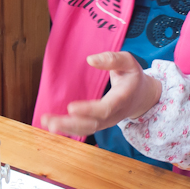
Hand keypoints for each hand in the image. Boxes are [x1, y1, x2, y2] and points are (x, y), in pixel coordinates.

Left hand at [41, 51, 161, 136]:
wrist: (142, 97)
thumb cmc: (133, 77)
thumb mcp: (128, 62)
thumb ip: (112, 59)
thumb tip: (90, 60)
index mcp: (122, 98)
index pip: (105, 108)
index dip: (89, 110)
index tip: (70, 107)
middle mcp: (114, 114)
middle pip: (93, 124)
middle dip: (71, 124)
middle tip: (51, 121)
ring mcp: (107, 122)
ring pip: (87, 129)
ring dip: (66, 128)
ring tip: (47, 123)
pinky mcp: (99, 124)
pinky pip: (84, 129)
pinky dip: (68, 129)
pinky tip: (52, 125)